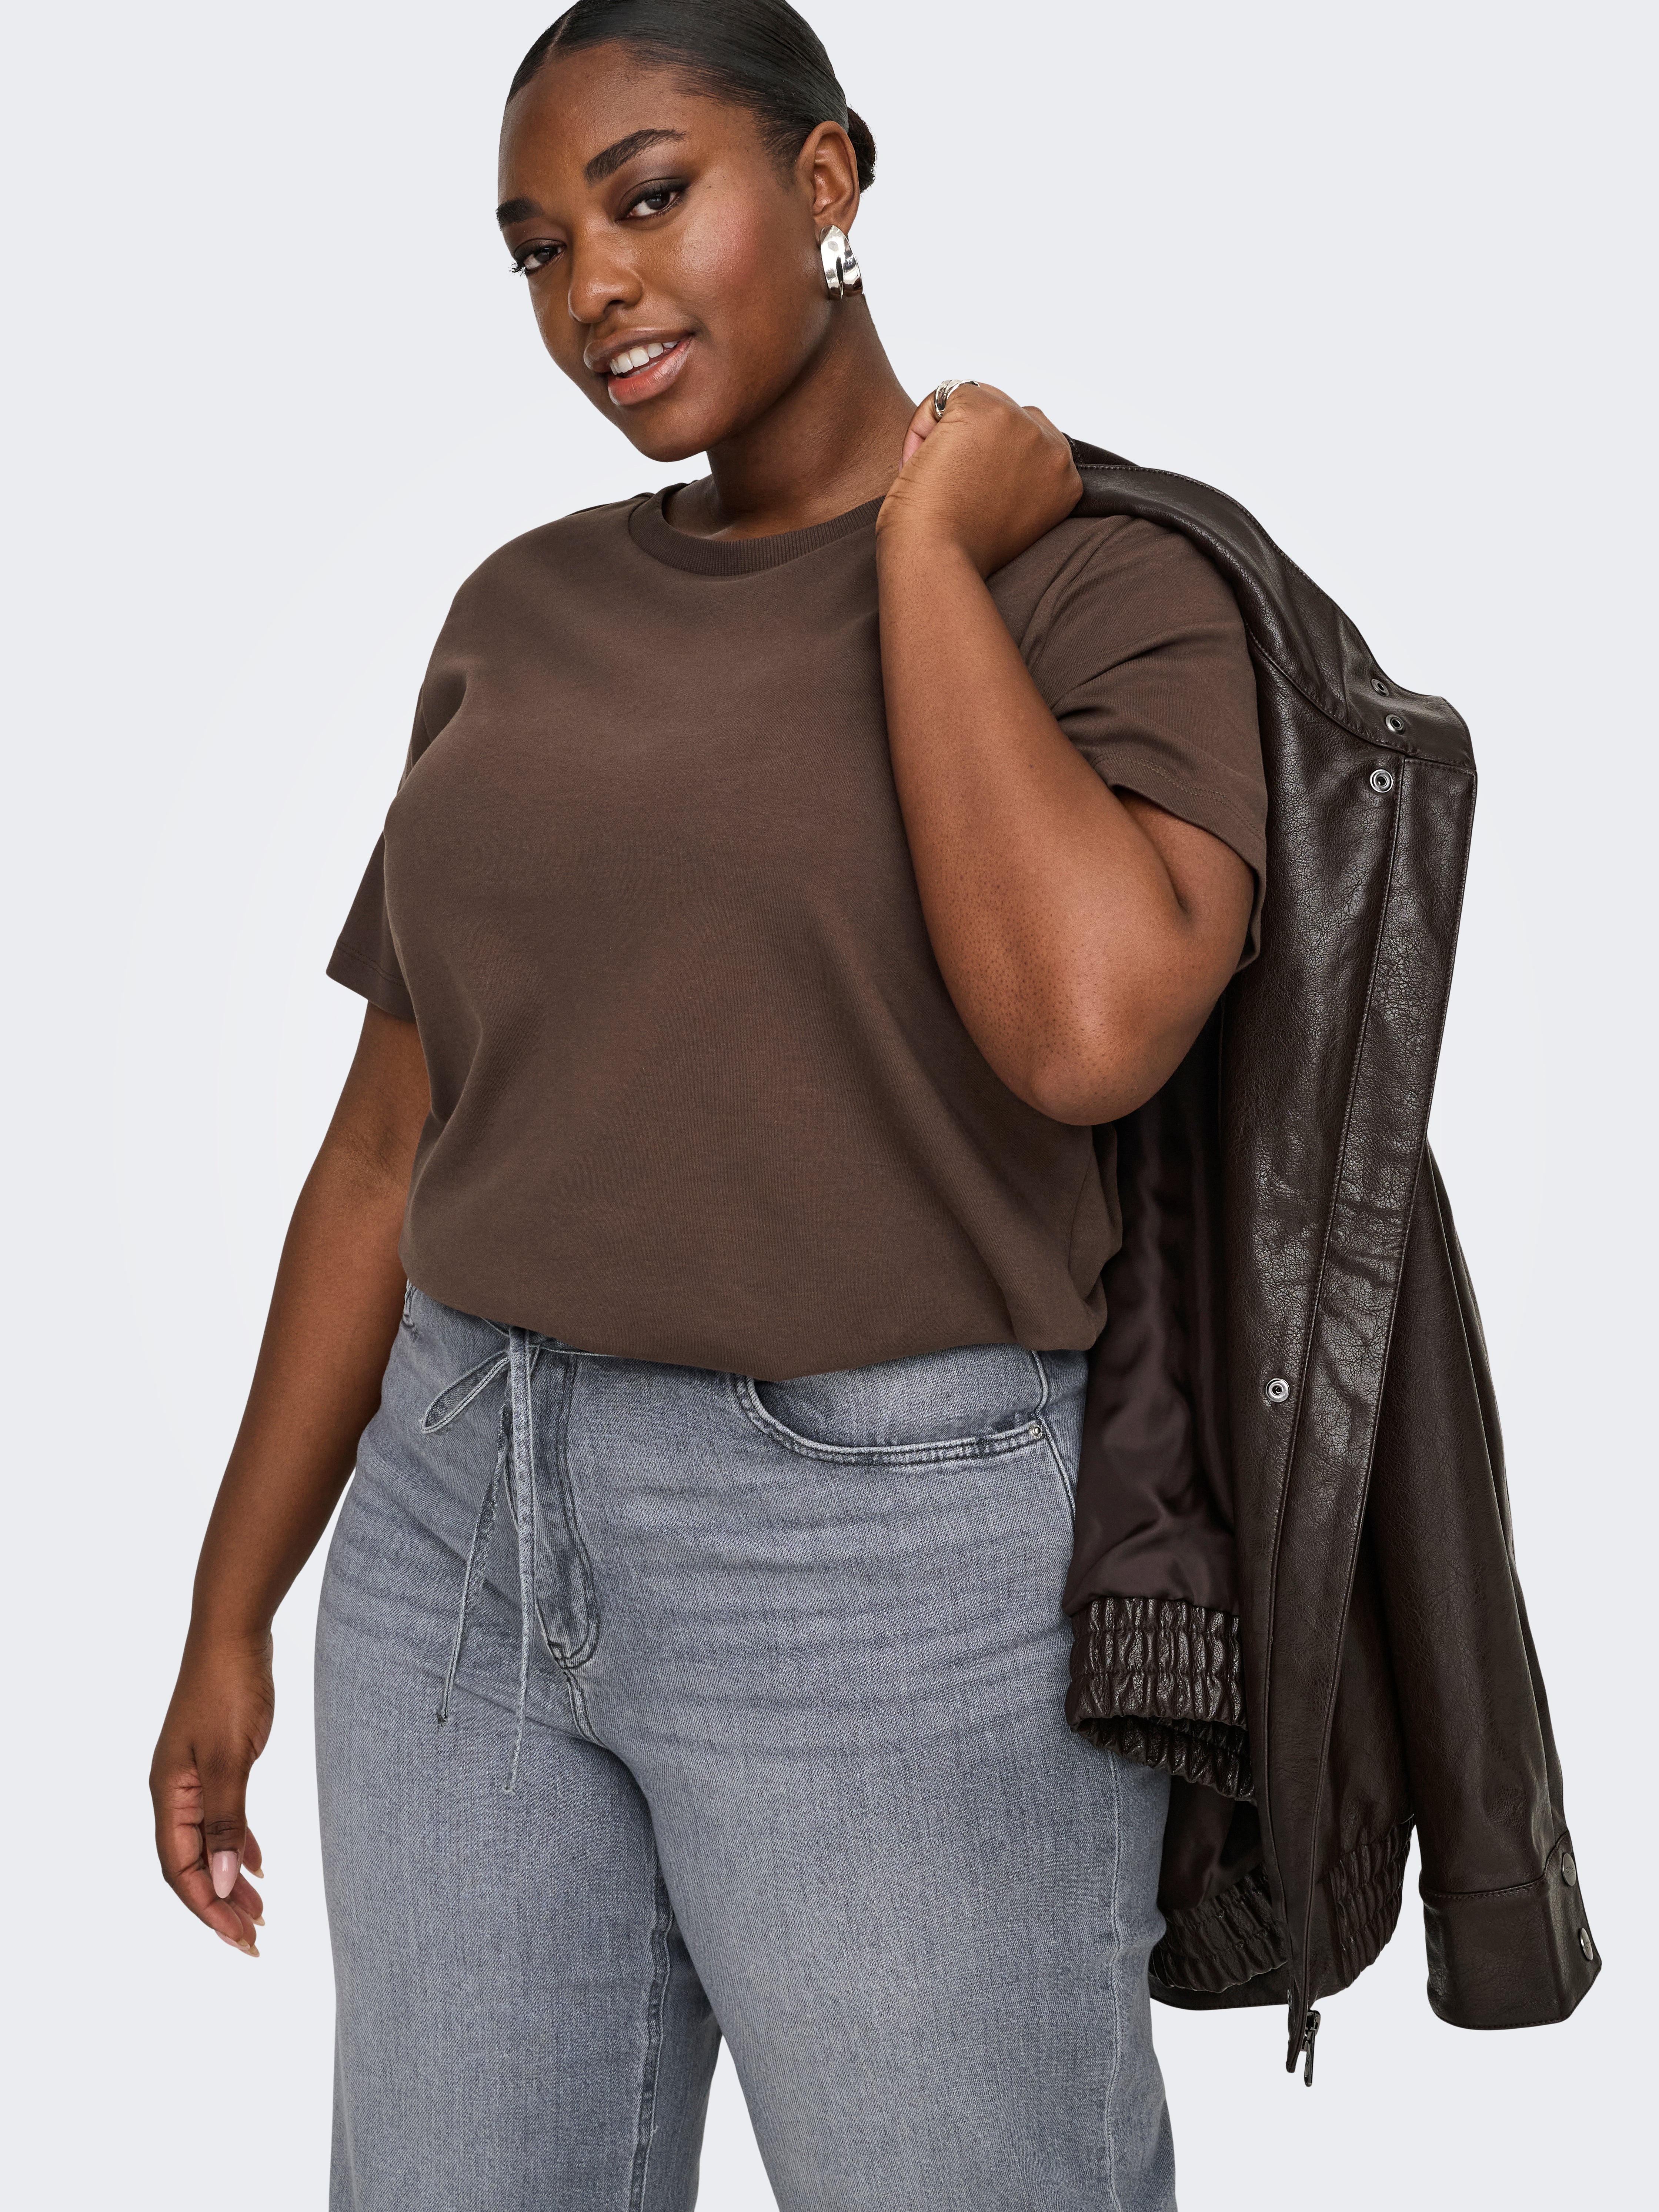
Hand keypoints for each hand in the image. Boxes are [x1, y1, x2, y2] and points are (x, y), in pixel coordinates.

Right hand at [150, 1630, 272, 1954]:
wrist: (234, 1633)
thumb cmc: (229, 1689)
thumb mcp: (232, 1758)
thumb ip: (226, 1820)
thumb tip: (225, 1882)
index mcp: (169, 1795)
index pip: (181, 1870)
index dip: (209, 1909)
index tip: (241, 1939)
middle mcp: (174, 1792)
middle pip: (192, 1866)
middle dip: (221, 1906)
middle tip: (254, 1939)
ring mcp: (194, 1778)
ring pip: (208, 1845)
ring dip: (232, 1880)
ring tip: (261, 1913)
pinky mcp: (215, 1764)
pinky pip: (221, 1819)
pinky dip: (239, 1845)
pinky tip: (261, 1865)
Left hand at [876, 384, 1081, 575]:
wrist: (938, 562)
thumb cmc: (962, 554)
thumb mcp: (1012, 518)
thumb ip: (1019, 481)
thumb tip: (992, 445)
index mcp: (1066, 480)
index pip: (1031, 440)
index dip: (993, 459)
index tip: (973, 494)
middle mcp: (1053, 448)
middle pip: (1007, 415)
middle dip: (975, 441)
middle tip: (952, 489)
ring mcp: (1020, 424)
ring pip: (976, 402)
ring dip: (950, 434)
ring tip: (938, 479)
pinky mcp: (983, 409)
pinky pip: (941, 398)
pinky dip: (922, 427)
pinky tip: (921, 463)